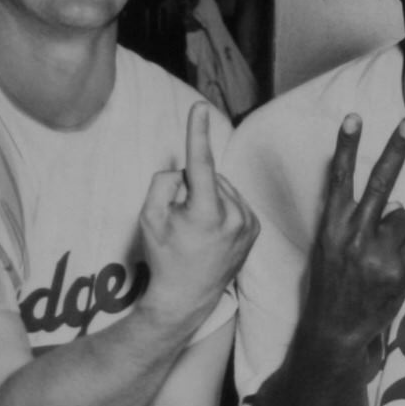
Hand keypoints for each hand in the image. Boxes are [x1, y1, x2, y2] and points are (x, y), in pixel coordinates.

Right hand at [139, 102, 258, 326]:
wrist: (187, 297)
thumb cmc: (165, 256)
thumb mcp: (149, 217)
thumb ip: (164, 183)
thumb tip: (186, 170)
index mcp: (206, 214)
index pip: (201, 164)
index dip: (197, 133)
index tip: (200, 108)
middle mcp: (234, 217)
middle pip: (209, 178)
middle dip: (193, 188)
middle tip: (182, 220)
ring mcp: (249, 224)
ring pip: (224, 188)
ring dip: (209, 197)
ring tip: (197, 230)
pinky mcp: (256, 229)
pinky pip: (235, 201)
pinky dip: (222, 207)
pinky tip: (212, 231)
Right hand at [302, 115, 404, 358]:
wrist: (336, 332)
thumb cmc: (335, 285)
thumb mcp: (334, 248)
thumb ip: (359, 222)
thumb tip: (400, 204)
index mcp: (331, 226)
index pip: (340, 179)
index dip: (346, 146)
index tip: (354, 117)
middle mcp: (353, 235)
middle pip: (383, 182)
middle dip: (398, 147)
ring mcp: (377, 253)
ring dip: (399, 232)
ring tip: (378, 258)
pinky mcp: (398, 270)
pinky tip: (391, 270)